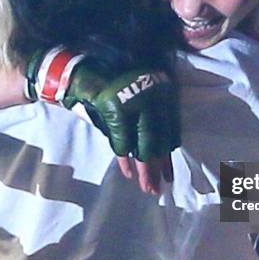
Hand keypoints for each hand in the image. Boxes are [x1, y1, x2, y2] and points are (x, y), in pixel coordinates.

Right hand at [25, 49, 179, 193]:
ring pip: (144, 143)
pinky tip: (129, 174)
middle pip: (159, 140)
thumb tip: (158, 157)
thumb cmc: (114, 90)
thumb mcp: (136, 105)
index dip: (167, 156)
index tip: (168, 175)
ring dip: (145, 169)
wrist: (89, 71)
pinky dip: (125, 159)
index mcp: (162, 94)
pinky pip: (122, 141)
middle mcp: (153, 98)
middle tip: (158, 188)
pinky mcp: (118, 109)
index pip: (170, 131)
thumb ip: (146, 126)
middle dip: (158, 167)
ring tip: (147, 187)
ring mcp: (137, 103)